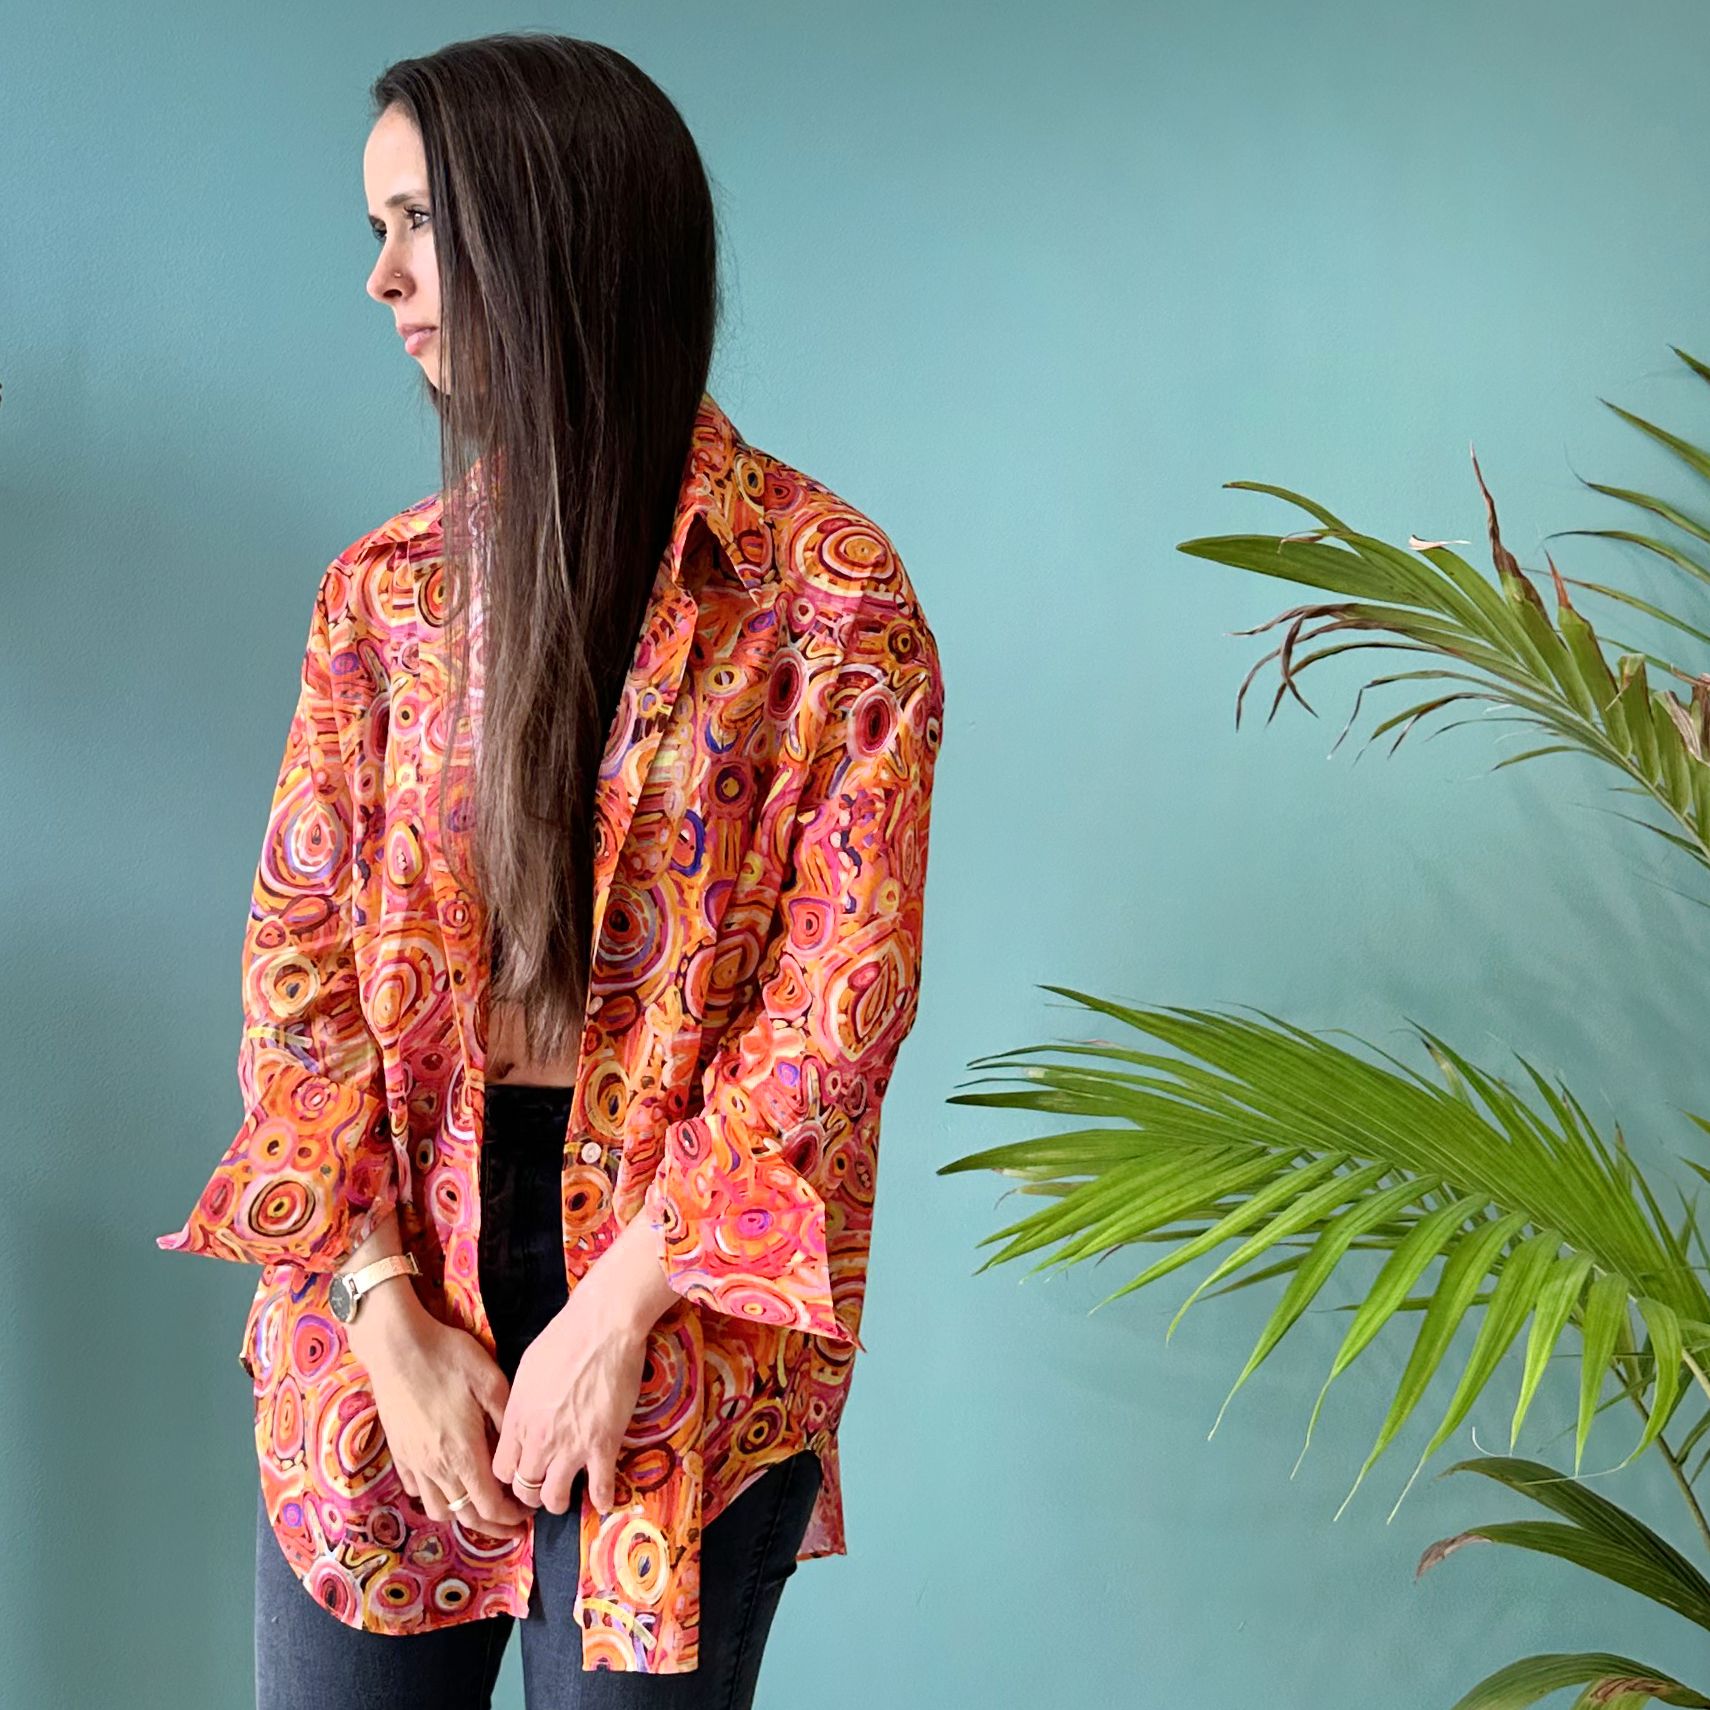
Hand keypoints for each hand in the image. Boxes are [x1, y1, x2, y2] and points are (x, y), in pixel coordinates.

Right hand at [356, 1300, 535, 1538]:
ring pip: (438, 1510)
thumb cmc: (448, 1358)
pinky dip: (436, 1497)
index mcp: (464, 1453)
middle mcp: (436, 1467)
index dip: (511, 1517)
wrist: (396, 1346)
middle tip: (512, 1525)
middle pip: (465, 1517)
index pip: (490, 1506)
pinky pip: (417, 1490)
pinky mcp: (398, 1452)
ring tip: (481, 1506)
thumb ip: (508, 1419)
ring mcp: (413, 1462)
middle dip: (492, 1528)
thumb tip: (520, 1449)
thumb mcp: (491, 1381)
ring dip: (463, 1516)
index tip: (528, 1513)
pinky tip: (448, 1484)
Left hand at [491, 1270, 651, 1516]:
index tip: (520, 1474)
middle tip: (542, 1489)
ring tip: (567, 1497)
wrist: (602, 1325)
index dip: (509, 1478)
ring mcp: (571, 1445)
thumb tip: (522, 1417)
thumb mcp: (527, 1369)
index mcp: (517, 1419)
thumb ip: (520, 1403)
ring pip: (555, 1497)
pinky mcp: (603, 1445)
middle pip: (524, 1489)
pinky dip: (601, 1498)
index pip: (500, 1470)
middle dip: (531, 1495)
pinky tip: (603, 1500)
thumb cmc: (563, 1337)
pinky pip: (599, 1488)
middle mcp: (538, 1439)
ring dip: (560, 1501)